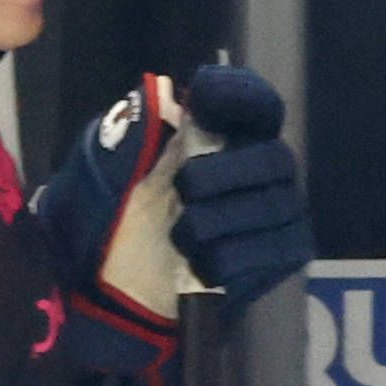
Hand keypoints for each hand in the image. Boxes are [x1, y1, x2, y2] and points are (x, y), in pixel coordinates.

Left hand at [38, 70, 309, 324]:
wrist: (119, 298)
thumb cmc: (111, 227)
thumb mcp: (105, 178)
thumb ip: (134, 134)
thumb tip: (161, 88)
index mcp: (213, 138)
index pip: (253, 104)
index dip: (241, 97)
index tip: (206, 102)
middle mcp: (253, 169)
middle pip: (273, 157)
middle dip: (224, 176)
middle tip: (185, 193)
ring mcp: (273, 214)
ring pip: (273, 207)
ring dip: (218, 225)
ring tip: (184, 240)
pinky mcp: (280, 257)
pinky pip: (276, 251)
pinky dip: (232, 259)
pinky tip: (204, 266)